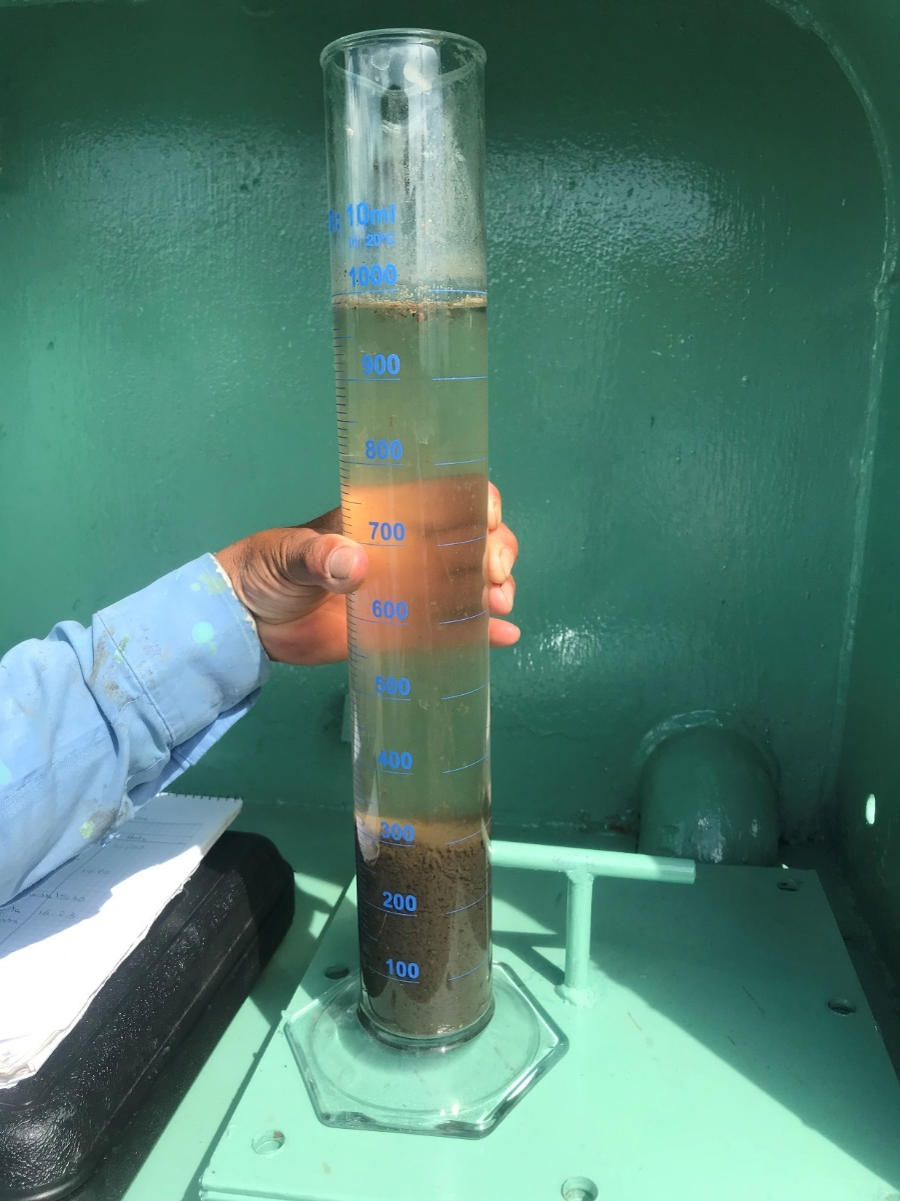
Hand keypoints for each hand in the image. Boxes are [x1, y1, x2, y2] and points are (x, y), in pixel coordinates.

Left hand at [215, 482, 518, 665]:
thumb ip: (318, 555)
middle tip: (491, 575)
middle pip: (474, 538)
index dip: (479, 501)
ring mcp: (412, 591)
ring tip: (497, 604)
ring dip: (497, 588)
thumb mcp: (287, 554)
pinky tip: (505, 637)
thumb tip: (357, 565)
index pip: (447, 495)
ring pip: (473, 580)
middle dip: (496, 550)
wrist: (248, 624)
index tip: (487, 521)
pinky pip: (454, 628)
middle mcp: (410, 549)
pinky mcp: (407, 631)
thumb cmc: (267, 569)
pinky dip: (485, 632)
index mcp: (386, 517)